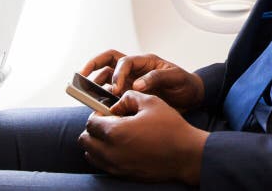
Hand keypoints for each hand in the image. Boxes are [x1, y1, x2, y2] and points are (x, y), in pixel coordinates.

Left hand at [78, 91, 208, 183]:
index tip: (109, 112)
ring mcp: (115, 166)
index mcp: (115, 132)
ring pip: (91, 155)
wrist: (186, 155)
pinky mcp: (122, 175)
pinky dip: (104, 155)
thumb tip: (117, 104)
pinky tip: (121, 147)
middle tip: (110, 123)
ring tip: (115, 135)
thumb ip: (129, 97)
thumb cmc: (170, 127)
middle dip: (93, 129)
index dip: (97, 114)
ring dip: (97, 143)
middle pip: (85, 140)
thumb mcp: (151, 102)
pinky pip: (102, 165)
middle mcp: (110, 152)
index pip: (90, 122)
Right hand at [80, 49, 204, 111]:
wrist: (191, 98)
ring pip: (106, 77)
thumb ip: (157, 77)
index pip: (124, 61)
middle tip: (81, 76)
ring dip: (96, 84)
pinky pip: (111, 93)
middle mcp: (135, 69)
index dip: (118, 74)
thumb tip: (136, 85)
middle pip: (108, 60)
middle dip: (93, 65)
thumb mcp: (176, 77)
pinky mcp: (129, 95)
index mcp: (145, 62)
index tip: (117, 89)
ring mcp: (130, 81)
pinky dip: (104, 99)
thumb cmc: (185, 84)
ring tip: (88, 95)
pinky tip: (100, 107)